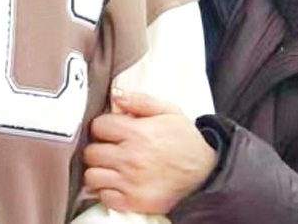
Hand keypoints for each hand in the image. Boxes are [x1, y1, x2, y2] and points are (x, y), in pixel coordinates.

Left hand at [82, 89, 217, 214]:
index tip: (112, 131)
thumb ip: (140, 100)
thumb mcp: (169, 111)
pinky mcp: (133, 202)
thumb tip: (115, 95)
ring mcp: (130, 182)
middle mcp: (130, 158)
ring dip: (99, 171)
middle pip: (91, 152)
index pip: (98, 126)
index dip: (103, 127)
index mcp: (137, 133)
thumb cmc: (185, 141)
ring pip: (92, 176)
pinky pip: (104, 197)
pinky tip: (119, 184)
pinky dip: (107, 192)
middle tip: (111, 150)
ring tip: (112, 168)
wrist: (206, 174)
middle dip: (99, 149)